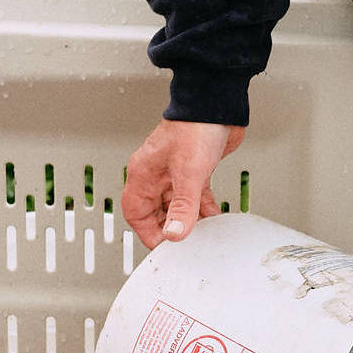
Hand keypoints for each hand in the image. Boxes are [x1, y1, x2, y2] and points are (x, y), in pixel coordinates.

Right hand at [122, 119, 245, 248]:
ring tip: (202, 232)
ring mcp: (175, 172)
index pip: (136, 213)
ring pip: (176, 206)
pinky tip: (214, 216)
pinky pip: (194, 197)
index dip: (148, 233)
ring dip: (190, 220)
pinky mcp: (195, 170)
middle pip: (156, 212)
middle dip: (170, 228)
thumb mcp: (189, 173)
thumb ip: (184, 206)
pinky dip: (203, 209)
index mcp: (144, 174)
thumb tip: (176, 233)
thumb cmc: (195, 127)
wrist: (216, 105)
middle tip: (186, 242)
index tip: (165, 247)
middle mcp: (157, 174)